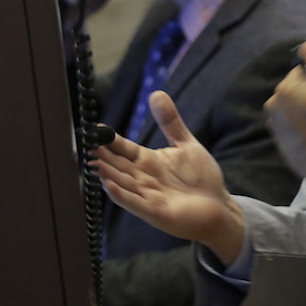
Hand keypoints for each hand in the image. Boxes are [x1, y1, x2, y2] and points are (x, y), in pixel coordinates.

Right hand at [94, 91, 244, 264]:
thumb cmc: (202, 178)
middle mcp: (144, 178)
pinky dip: (121, 195)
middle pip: (117, 165)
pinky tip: (108, 185)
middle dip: (101, 155)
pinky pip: (134, 203)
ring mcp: (148, 196)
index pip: (123, 148)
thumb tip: (157, 93)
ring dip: (106, 173)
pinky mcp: (156, 212)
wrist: (219, 206)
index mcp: (148, 161)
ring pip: (122, 182)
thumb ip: (170, 121)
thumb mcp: (185, 144)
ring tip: (91, 161)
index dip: (109, 139)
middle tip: (85, 144)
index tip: (94, 129)